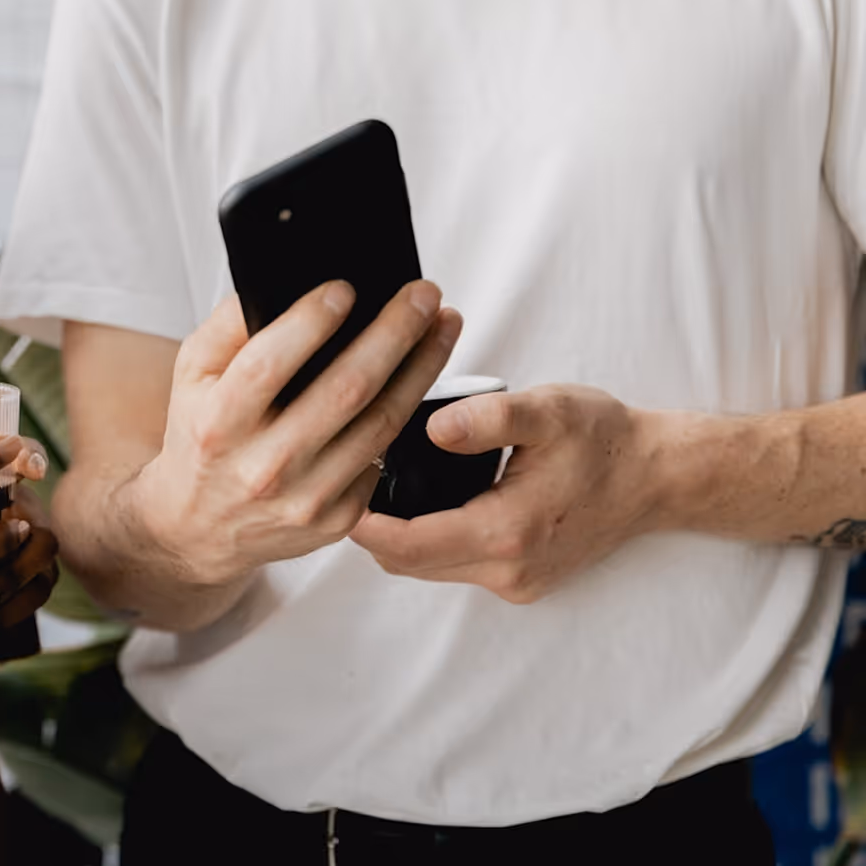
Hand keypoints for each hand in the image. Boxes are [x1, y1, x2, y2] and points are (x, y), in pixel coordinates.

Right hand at [126, 281, 460, 587]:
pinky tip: (416, 379)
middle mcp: (262, 466)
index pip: (269, 364)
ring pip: (382, 423)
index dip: (311, 322)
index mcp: (218, 424)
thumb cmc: (201, 439)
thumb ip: (228, 328)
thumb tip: (282, 284)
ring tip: (442, 327)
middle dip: (394, 334)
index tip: (347, 287)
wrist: (200, 528)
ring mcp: (304, 498)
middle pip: (346, 390)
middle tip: (424, 295)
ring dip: (422, 368)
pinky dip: (403, 413)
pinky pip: (381, 457)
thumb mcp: (191, 377)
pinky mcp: (336, 519)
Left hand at [350, 384, 662, 602]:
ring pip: (428, 569)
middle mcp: (509, 569)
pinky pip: (455, 568)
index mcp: (507, 532)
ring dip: (399, 537)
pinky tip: (423, 503)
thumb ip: (486, 418)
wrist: (658, 477)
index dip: (362, 523)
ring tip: (378, 488)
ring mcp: (516, 582)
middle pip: (408, 563)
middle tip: (347, 482)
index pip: (407, 545)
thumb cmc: (604, 439)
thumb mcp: (547, 411)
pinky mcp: (522, 581)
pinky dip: (430, 542)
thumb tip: (431, 429)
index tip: (335, 491)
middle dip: (371, 529)